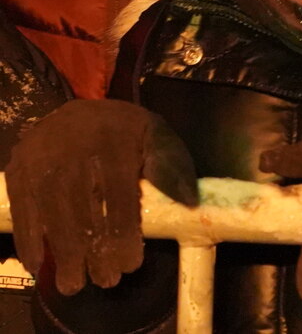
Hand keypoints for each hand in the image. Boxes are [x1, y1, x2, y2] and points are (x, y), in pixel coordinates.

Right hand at [5, 99, 197, 294]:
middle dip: (95, 252)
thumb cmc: (124, 132)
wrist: (76, 111)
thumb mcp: (155, 136)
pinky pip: (23, 212)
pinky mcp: (18, 172)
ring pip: (52, 216)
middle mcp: (74, 149)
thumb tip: (189, 202)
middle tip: (107, 280)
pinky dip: (29, 242)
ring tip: (75, 284)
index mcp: (114, 140)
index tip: (131, 264)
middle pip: (84, 210)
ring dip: (63, 255)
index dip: (124, 234)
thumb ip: (171, 166)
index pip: (119, 195)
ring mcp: (41, 161)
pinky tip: (40, 265)